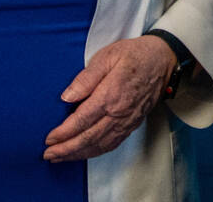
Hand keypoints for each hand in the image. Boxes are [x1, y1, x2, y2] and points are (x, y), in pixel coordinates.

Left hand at [43, 35, 174, 160]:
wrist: (163, 59)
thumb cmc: (135, 54)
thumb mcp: (108, 56)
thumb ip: (86, 77)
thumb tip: (67, 97)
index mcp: (110, 94)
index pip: (81, 121)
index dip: (63, 133)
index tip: (49, 138)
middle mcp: (119, 113)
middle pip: (88, 138)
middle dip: (66, 149)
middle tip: (48, 154)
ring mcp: (127, 121)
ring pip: (99, 145)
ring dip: (78, 154)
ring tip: (61, 157)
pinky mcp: (133, 124)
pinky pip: (112, 144)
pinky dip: (96, 152)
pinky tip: (85, 152)